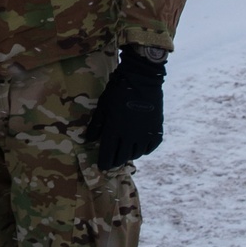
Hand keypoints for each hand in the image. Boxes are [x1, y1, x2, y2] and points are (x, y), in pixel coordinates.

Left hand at [85, 48, 164, 169]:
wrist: (142, 79)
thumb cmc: (118, 91)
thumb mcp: (102, 106)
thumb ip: (96, 125)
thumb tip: (89, 140)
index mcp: (114, 130)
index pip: (108, 154)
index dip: (104, 163)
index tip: (102, 167)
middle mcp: (130, 136)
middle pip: (122, 157)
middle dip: (115, 161)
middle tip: (112, 161)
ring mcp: (145, 134)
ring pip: (136, 154)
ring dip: (129, 155)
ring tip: (124, 151)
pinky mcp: (156, 130)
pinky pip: (150, 148)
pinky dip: (144, 150)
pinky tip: (139, 146)